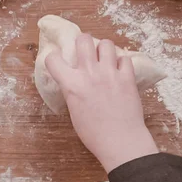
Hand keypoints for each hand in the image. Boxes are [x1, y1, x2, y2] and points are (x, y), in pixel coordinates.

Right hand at [45, 33, 158, 172]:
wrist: (121, 141)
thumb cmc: (93, 133)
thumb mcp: (74, 110)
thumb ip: (72, 90)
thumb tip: (74, 80)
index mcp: (72, 84)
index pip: (53, 59)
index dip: (54, 57)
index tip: (59, 60)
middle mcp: (90, 73)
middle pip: (83, 39)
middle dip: (83, 43)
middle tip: (86, 53)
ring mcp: (110, 73)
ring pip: (106, 43)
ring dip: (104, 50)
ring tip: (105, 59)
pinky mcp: (128, 77)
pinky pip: (125, 58)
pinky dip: (121, 62)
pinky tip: (120, 71)